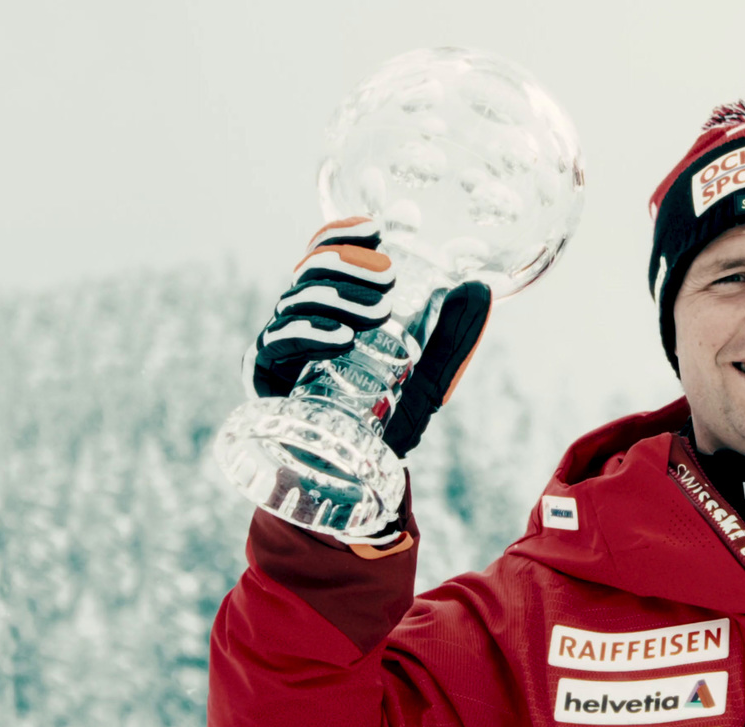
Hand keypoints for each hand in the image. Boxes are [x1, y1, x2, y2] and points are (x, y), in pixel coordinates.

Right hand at [243, 217, 491, 456]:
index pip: (326, 256)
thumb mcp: (428, 379)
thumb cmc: (386, 425)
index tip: (377, 228)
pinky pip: (276, 344)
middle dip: (348, 264)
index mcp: (333, 311)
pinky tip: (340, 338)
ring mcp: (281, 347)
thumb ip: (453, 339)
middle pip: (308, 270)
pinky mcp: (264, 378)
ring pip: (294, 299)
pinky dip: (308, 334)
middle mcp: (302, 321)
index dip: (344, 235)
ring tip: (376, 312)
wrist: (358, 480)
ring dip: (337, 296)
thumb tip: (481, 288)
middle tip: (390, 278)